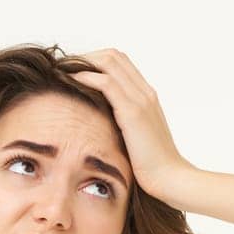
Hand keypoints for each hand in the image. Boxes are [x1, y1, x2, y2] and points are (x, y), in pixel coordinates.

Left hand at [71, 48, 193, 199]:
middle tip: (65, 68)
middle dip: (86, 57)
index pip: (121, 63)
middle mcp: (145, 92)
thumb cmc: (153, 167)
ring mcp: (141, 100)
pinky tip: (71, 81)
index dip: (96, 60)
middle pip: (113, 55)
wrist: (170, 178)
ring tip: (63, 71)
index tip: (75, 71)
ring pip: (109, 62)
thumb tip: (100, 125)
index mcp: (147, 97)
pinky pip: (106, 83)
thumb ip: (123, 126)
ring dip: (82, 62)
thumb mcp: (136, 139)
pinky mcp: (133, 112)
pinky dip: (86, 76)